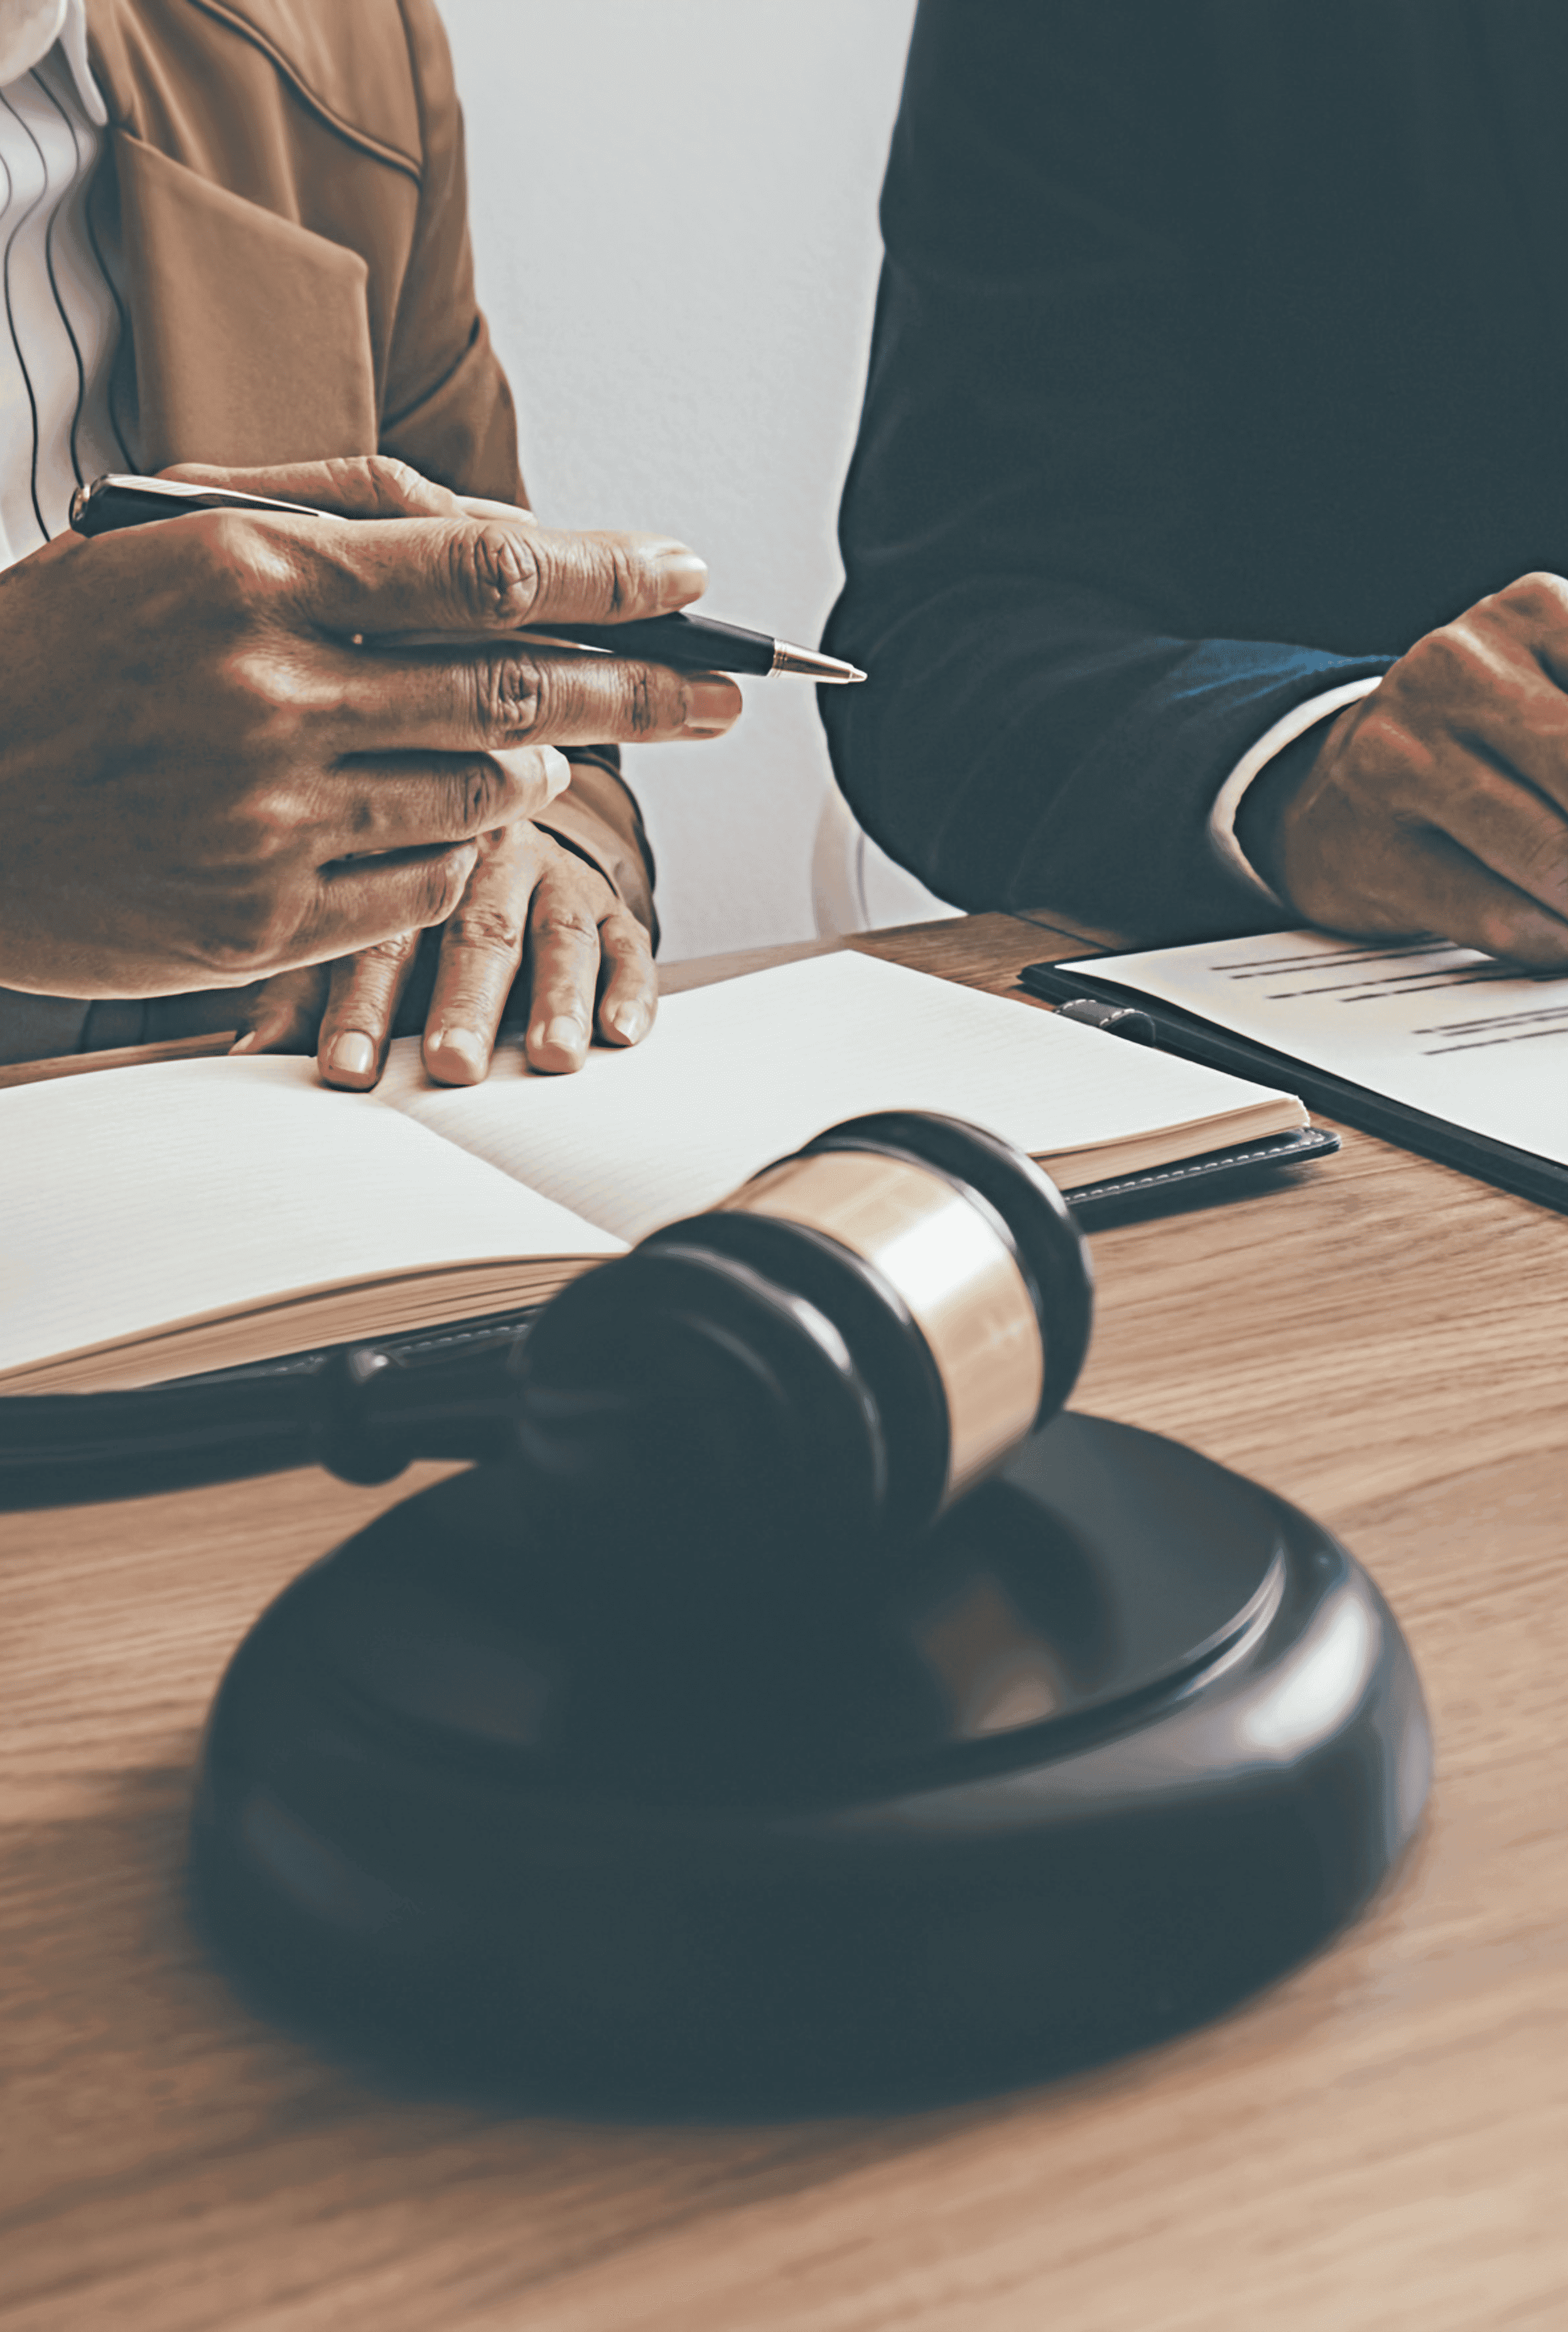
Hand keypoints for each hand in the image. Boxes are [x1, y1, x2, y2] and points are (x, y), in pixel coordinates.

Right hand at [0, 454, 738, 997]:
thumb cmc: (54, 656)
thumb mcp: (165, 537)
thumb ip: (335, 517)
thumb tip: (504, 548)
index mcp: (243, 573)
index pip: (483, 568)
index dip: (610, 576)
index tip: (691, 581)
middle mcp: (264, 695)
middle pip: (517, 689)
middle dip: (642, 690)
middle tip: (722, 696)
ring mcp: (266, 820)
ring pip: (479, 792)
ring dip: (534, 766)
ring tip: (547, 744)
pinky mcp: (262, 921)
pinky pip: (425, 884)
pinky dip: (458, 845)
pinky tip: (442, 812)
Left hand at [235, 823, 655, 1082]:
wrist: (499, 824)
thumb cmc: (404, 901)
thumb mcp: (345, 933)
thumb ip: (299, 994)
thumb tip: (240, 1064)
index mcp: (401, 866)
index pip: (380, 938)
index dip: (361, 1007)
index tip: (345, 1071)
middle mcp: (481, 861)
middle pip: (474, 933)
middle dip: (466, 1003)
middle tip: (454, 1065)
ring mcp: (552, 878)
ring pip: (558, 934)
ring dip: (557, 998)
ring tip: (553, 1057)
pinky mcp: (611, 901)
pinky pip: (627, 940)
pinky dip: (629, 986)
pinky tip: (622, 1032)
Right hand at [1253, 573, 1567, 965]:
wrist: (1336, 789)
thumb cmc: (1484, 743)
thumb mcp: (1561, 691)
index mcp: (1532, 613)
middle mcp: (1456, 670)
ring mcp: (1401, 760)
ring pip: (1552, 855)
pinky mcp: (1371, 850)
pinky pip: (1497, 916)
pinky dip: (1556, 943)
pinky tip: (1567, 940)